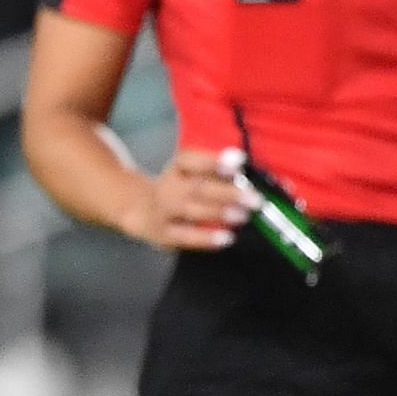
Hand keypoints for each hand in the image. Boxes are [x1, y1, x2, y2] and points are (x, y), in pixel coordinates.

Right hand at [116, 148, 258, 252]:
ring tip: (243, 215)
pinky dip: (206, 238)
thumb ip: (216, 167)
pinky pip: (185, 237)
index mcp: (176, 168)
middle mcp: (167, 188)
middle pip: (196, 188)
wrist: (142, 211)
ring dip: (218, 212)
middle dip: (227, 193)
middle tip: (254, 199)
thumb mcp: (191, 173)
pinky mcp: (164, 235)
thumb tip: (238, 157)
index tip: (239, 162)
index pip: (190, 160)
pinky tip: (226, 238)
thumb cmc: (179, 190)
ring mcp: (164, 212)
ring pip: (190, 211)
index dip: (214, 161)